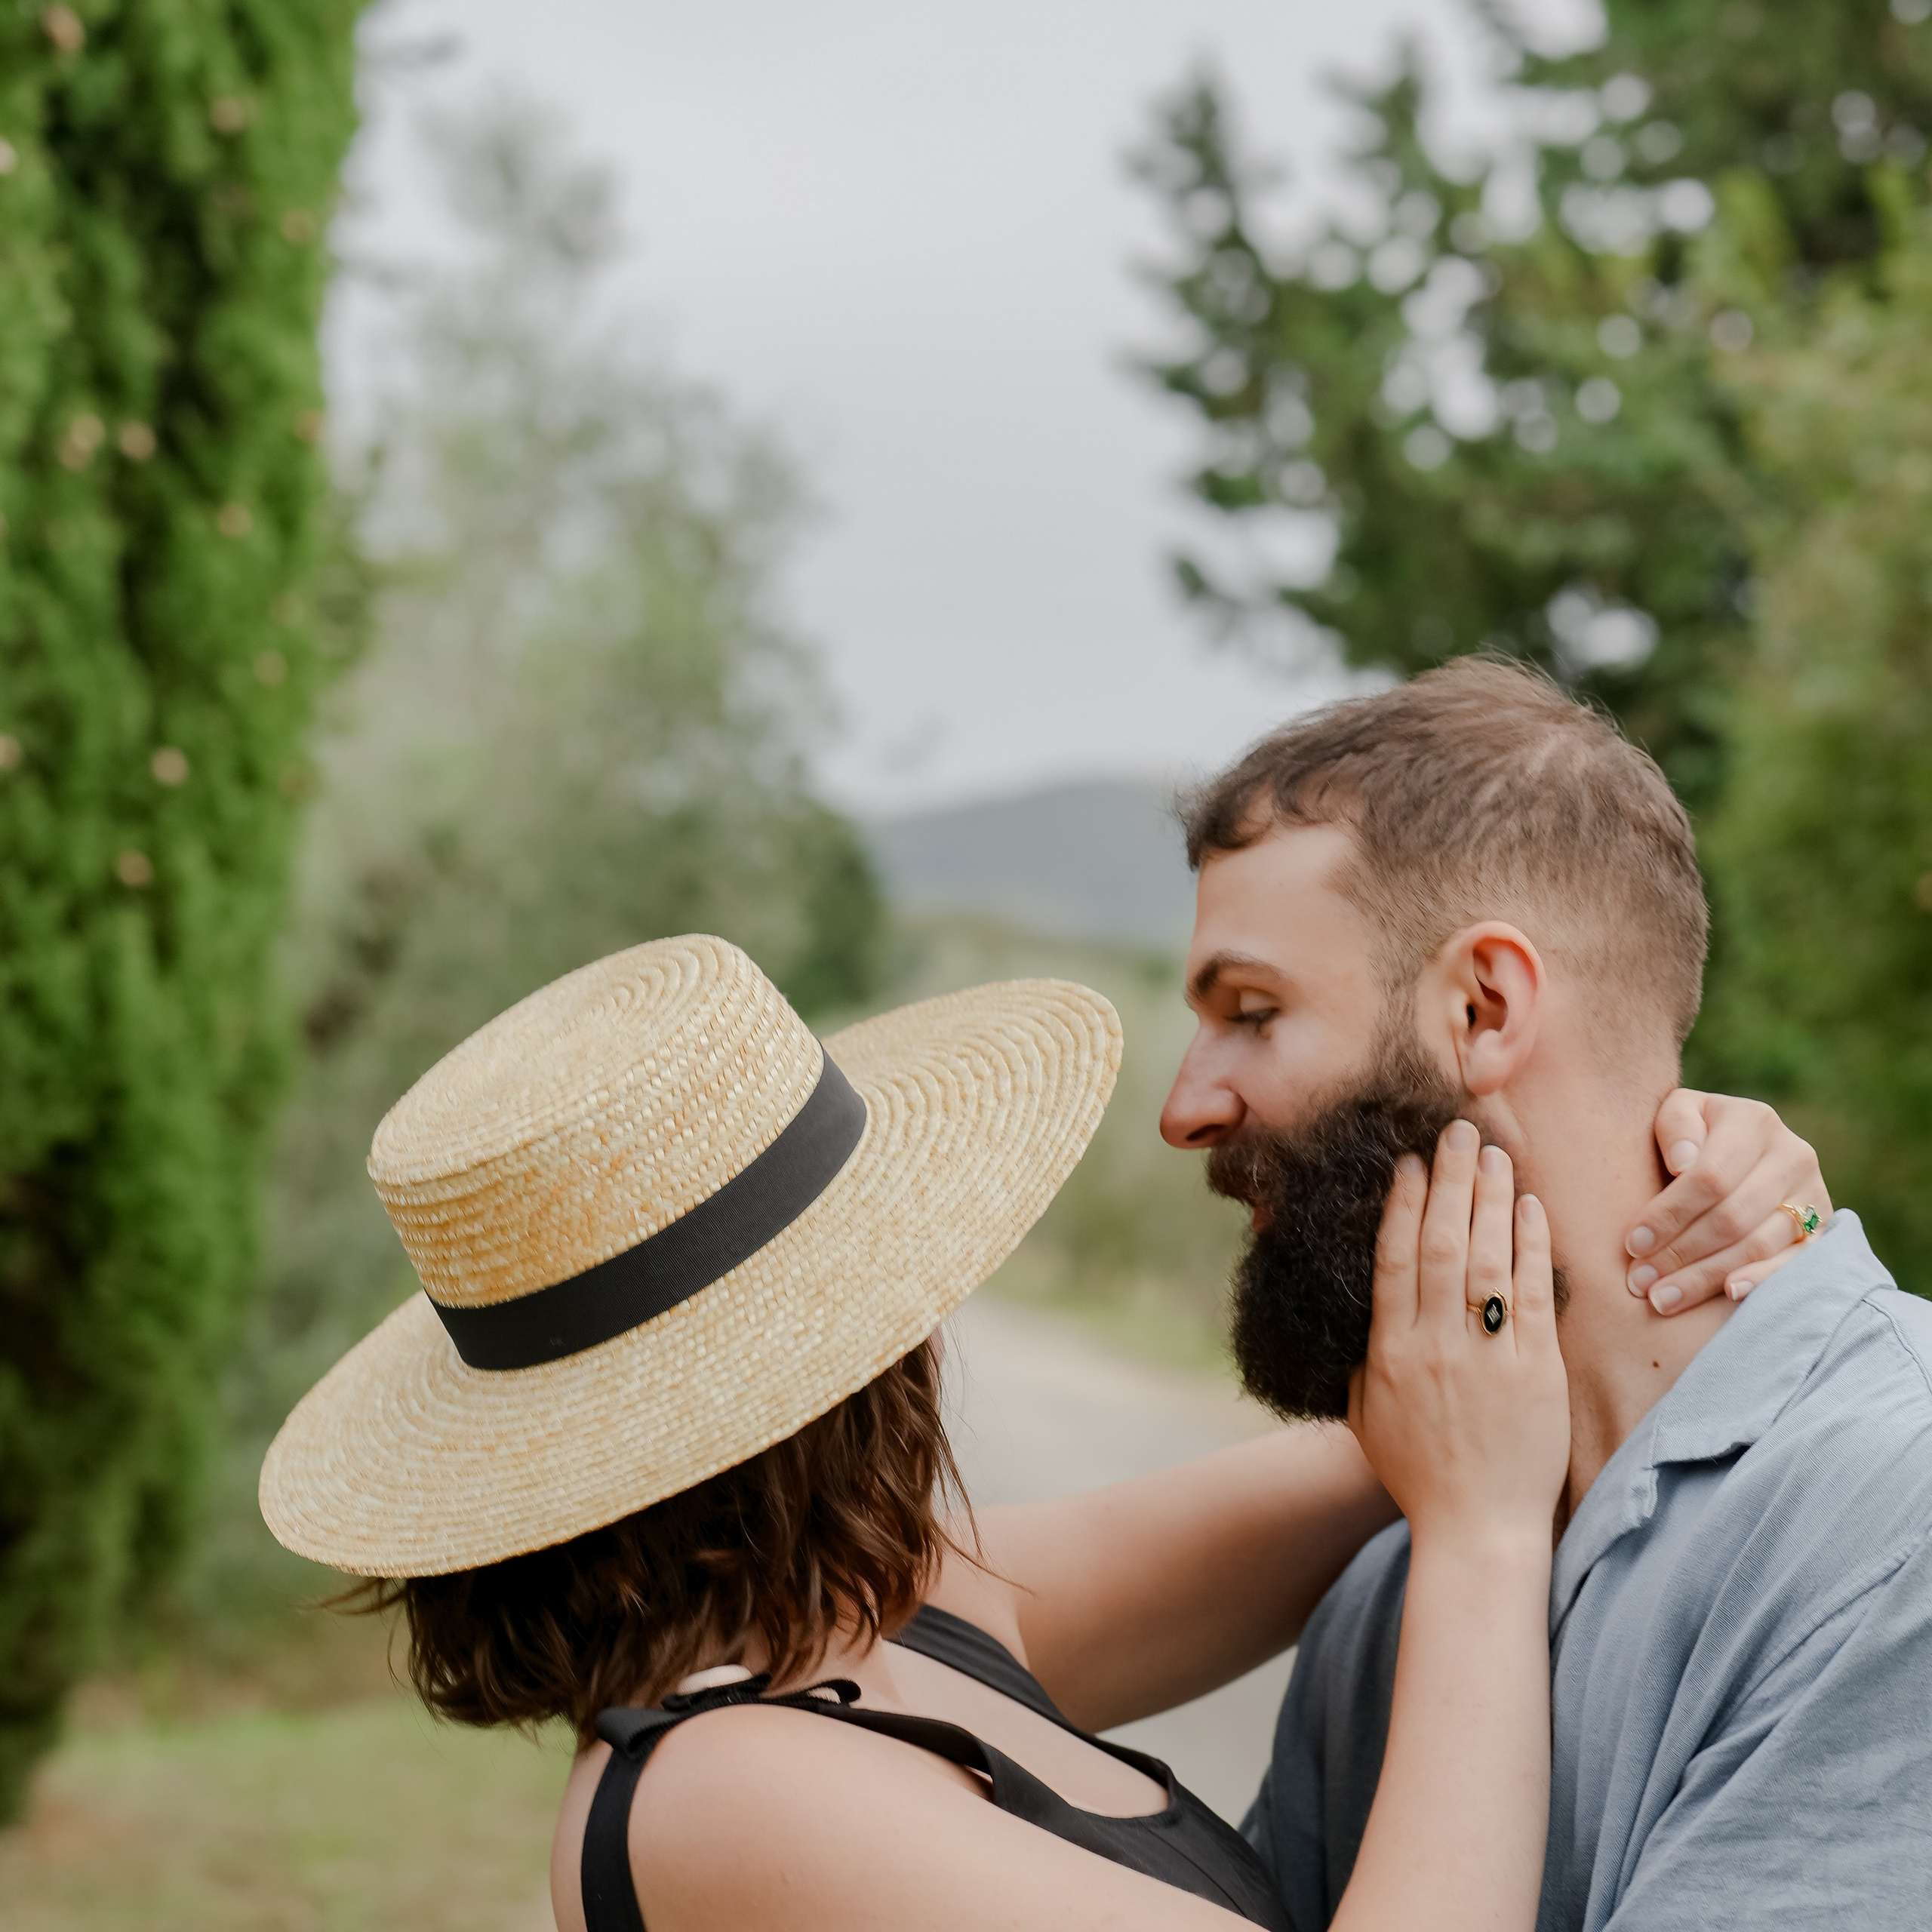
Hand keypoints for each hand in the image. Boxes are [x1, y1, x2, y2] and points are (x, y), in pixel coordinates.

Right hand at [1348, 1121, 1568, 1550]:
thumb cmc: (1417, 1474)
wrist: (1477, 1531)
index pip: (1393, 1259)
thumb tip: (1358, 1302)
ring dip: (1490, 1198)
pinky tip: (1529, 1206)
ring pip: (1487, 1259)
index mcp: (1390, 1352)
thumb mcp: (1363, 1412)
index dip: (1401, 1204)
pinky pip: (1534, 1295)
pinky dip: (1531, 1246)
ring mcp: (1488, 1357)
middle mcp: (1436, 1346)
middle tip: (1455, 1131)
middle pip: (1440, 1244)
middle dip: (1448, 1180)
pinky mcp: (1537, 1372)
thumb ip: (1360, 1355)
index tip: (1408, 1161)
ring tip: (1493, 1152)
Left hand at [1626, 1091, 1832, 1315]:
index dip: (1669, 1214)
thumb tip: (1684, 1162)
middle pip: (1731, 1217)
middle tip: (1640, 1281)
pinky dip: (1761, 1281)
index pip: (1709, 1178)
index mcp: (1754, 1121)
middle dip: (1680, 1253)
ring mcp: (1813, 1194)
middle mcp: (1793, 1155)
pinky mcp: (1822, 1230)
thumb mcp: (1679, 1112)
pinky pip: (1794, 1264)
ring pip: (1757, 1245)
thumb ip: (1676, 1126)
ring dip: (1706, 1276)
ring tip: (1662, 1299)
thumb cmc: (1693, 1134)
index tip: (1633, 1243)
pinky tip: (1728, 1294)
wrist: (1738, 1146)